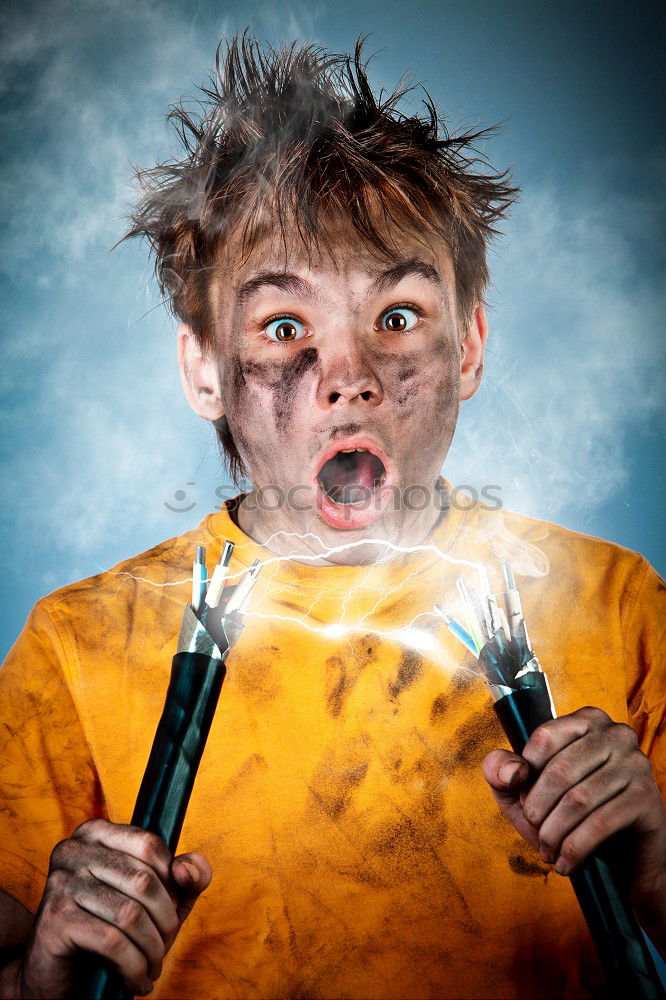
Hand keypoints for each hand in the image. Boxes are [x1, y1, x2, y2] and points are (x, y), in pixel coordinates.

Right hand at [16, 819, 211, 998]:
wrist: (60, 974)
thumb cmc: (113, 929)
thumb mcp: (160, 899)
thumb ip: (187, 877)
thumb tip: (187, 871)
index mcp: (97, 833)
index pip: (149, 844)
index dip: (171, 882)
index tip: (171, 911)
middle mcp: (74, 850)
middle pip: (143, 880)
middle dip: (164, 922)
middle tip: (163, 947)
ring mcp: (60, 882)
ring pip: (130, 914)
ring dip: (151, 949)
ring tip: (152, 966)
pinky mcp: (54, 920)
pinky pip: (111, 941)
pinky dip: (133, 967)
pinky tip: (136, 980)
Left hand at [482, 707, 665, 941]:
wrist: (619, 857)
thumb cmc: (567, 816)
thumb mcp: (522, 790)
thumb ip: (500, 770)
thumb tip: (513, 772)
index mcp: (585, 721)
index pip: (544, 738)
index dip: (526, 775)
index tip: (524, 801)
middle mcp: (615, 733)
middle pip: (560, 770)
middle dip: (538, 810)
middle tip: (536, 832)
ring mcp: (635, 763)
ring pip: (579, 799)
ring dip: (555, 833)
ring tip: (548, 851)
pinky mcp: (647, 797)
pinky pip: (602, 823)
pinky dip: (576, 848)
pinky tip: (566, 863)